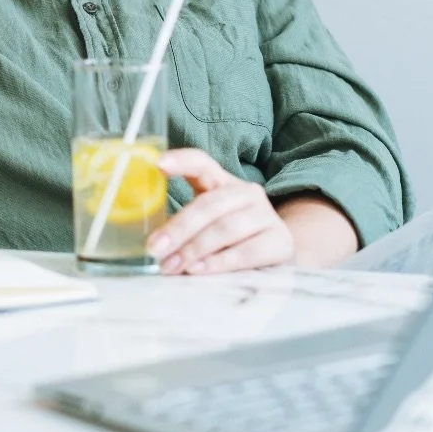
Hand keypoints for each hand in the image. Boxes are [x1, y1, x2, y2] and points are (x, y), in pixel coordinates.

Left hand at [147, 148, 294, 274]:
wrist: (277, 256)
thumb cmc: (232, 239)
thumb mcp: (208, 225)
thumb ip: (184, 226)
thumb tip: (152, 244)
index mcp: (223, 182)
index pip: (202, 163)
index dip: (181, 161)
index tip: (158, 164)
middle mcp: (247, 193)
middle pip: (209, 204)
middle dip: (179, 228)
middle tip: (156, 248)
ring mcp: (266, 215)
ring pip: (225, 228)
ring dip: (194, 249)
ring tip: (172, 266)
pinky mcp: (280, 241)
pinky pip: (245, 252)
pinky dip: (218, 262)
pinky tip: (198, 270)